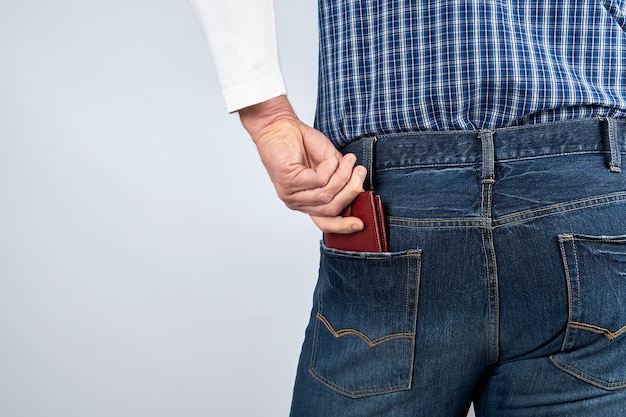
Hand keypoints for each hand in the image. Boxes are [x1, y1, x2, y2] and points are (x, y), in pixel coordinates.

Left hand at [238, 95, 365, 232]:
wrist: (280, 126)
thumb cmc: (303, 144)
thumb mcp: (329, 164)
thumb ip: (341, 178)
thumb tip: (358, 186)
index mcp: (307, 202)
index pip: (324, 222)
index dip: (342, 226)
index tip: (359, 225)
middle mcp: (297, 202)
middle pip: (330, 209)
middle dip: (350, 192)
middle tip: (361, 174)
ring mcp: (291, 194)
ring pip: (326, 195)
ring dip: (343, 176)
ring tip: (350, 160)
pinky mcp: (288, 182)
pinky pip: (319, 180)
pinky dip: (330, 167)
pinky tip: (331, 157)